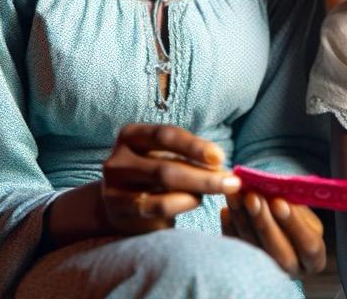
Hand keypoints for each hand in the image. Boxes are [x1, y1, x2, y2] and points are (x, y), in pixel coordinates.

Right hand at [102, 123, 240, 234]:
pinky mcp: (118, 212)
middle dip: (205, 176)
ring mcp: (114, 187)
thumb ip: (187, 156)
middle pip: (167, 166)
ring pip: (163, 190)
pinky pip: (157, 208)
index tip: (220, 157)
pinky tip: (195, 202)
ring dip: (197, 191)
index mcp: (130, 135)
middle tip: (232, 182)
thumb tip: (223, 167)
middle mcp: (117, 159)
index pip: (166, 135)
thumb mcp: (165, 156)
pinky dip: (182, 204)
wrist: (119, 206)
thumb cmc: (153, 173)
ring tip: (216, 191)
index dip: (195, 146)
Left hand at [221, 191, 325, 276]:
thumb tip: (274, 189)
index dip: (293, 223)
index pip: (308, 245)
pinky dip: (230, 229)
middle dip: (263, 221)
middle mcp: (292, 269)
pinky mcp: (247, 267)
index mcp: (314, 259)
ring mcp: (268, 271)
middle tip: (252, 196)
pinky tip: (226, 210)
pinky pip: (236, 250)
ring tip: (236, 196)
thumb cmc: (297, 217)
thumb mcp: (303, 213)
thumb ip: (293, 204)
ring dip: (242, 220)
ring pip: (253, 249)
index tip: (278, 201)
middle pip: (278, 251)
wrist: (281, 231)